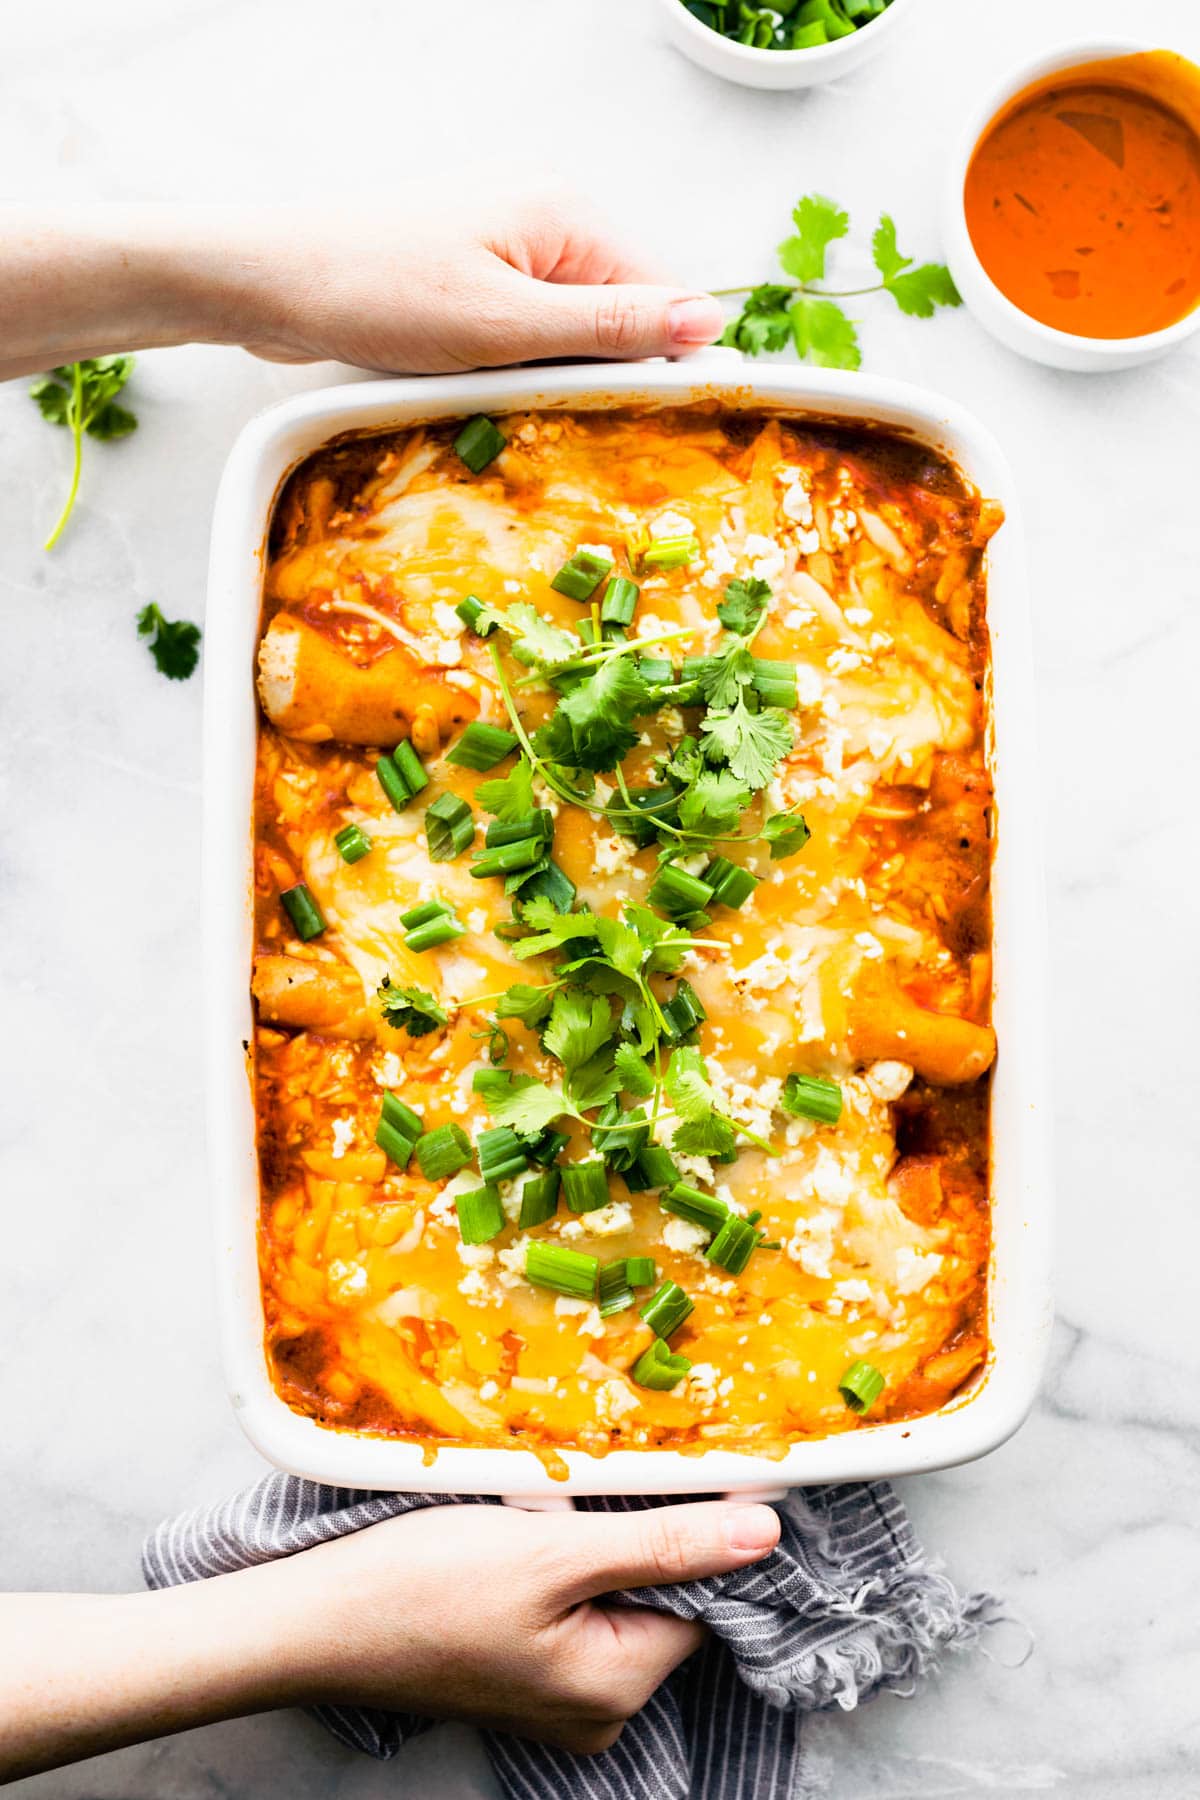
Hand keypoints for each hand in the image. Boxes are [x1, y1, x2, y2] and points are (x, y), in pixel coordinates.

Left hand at [0, 199, 725, 381]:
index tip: (647, 426)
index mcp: (565, 214)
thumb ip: (611, 326)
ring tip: (492, 391)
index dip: (660, 365)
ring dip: (542, 376)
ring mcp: (499, 246)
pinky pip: (516, 333)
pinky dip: (505, 367)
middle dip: (591, 372)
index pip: (660, 294)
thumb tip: (708, 321)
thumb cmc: (377, 293)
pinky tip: (468, 382)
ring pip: (562, 333)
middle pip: (614, 316)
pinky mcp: (464, 276)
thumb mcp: (506, 325)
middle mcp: (541, 219)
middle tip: (548, 413)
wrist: (267, 282)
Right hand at [270, 1499, 779, 1751]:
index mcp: (616, 1690)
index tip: (661, 1477)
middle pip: (659, 1599)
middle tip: (569, 1496)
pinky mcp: (519, 1673)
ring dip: (586, 1545)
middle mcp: (596, 1711)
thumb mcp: (554, 1552)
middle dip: (627, 1536)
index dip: (689, 1532)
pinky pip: (570, 1609)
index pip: (704, 1601)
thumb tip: (767, 1532)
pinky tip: (514, 1536)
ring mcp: (554, 1698)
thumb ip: (664, 1542)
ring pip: (611, 1596)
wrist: (312, 1618)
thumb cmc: (423, 1585)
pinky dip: (555, 1566)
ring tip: (534, 1515)